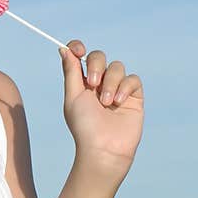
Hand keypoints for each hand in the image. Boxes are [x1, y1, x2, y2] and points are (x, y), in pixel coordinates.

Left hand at [59, 40, 144, 175]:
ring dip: (111, 82)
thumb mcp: (74, 96)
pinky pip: (132, 79)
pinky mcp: (134, 97)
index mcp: (81, 82)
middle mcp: (99, 83)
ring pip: (117, 67)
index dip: (78, 48)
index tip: (78, 50)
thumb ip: (71, 72)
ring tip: (106, 102)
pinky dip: (125, 87)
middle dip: (96, 66)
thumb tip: (64, 49)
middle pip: (99, 57)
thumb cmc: (84, 126)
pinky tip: (118, 102)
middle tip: (92, 84)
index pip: (80, 56)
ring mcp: (118, 89)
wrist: (104, 149)